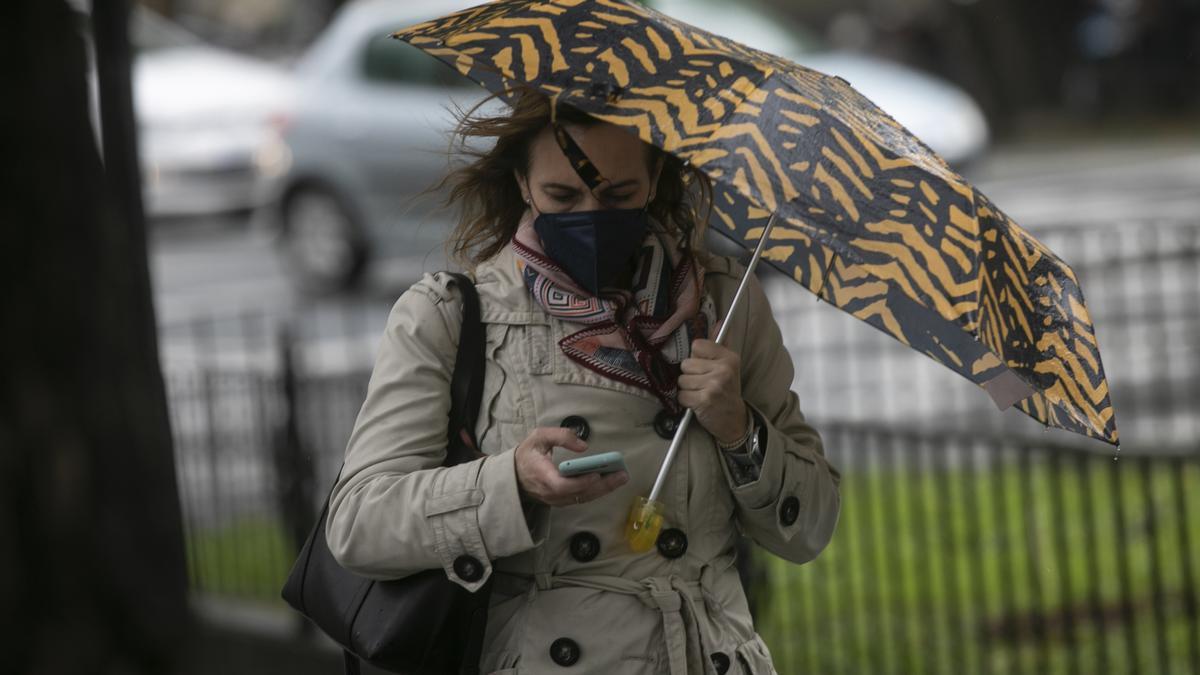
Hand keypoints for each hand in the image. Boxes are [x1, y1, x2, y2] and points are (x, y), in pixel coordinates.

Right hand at [514, 427, 628, 506]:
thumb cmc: (528, 454)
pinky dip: (597, 491)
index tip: (596, 474)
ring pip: (583, 498)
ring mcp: (557, 500)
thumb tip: (583, 446)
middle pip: (579, 494)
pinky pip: (582, 498)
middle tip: (621, 475)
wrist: (515, 475)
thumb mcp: (539, 437)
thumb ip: (560, 436)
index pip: (562, 486)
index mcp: (542, 477)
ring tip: (621, 477)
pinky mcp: (563, 501)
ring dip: (604, 489)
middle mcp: (551, 493)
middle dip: (602, 486)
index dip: (580, 483)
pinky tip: (611, 481)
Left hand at [678, 333, 747, 444]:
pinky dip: (686, 401)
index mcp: (729, 358)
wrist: (734, 419)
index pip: (697, 345)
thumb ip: (720, 344)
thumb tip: (720, 321)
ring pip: (682, 380)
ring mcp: (714, 385)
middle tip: (703, 384)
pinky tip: (697, 403)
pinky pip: (681, 395)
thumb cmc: (727, 390)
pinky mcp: (704, 400)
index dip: (696, 358)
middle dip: (690, 375)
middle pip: (686, 364)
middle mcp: (723, 369)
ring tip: (701, 393)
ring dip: (687, 389)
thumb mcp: (728, 366)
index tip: (705, 368)